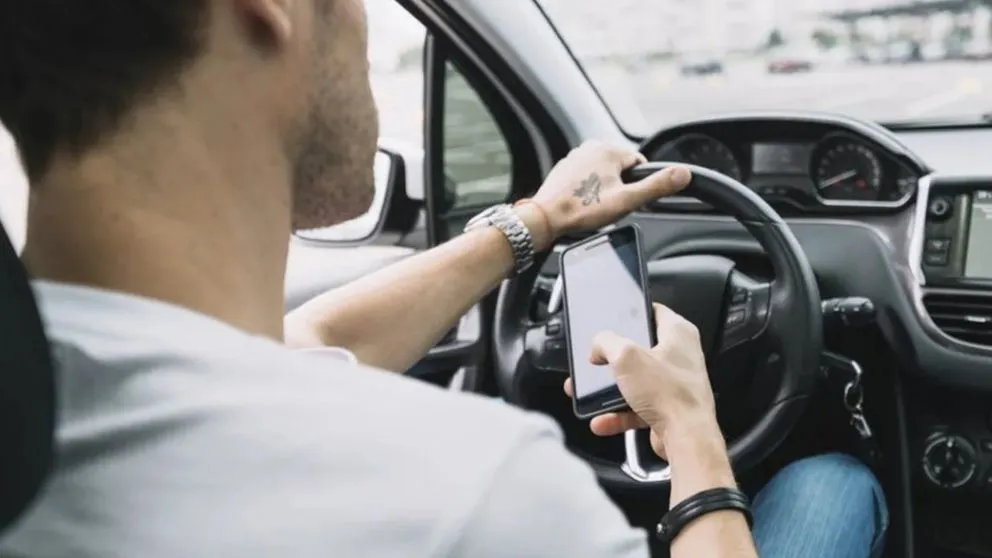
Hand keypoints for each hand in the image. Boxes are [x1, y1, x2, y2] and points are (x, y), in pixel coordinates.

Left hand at [522, 141, 690, 247]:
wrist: (545, 218)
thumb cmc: (582, 210)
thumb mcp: (627, 200)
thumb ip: (656, 186)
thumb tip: (684, 174)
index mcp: (609, 149)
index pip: (639, 165)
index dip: (638, 186)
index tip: (627, 201)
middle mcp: (590, 147)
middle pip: (621, 170)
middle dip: (619, 189)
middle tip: (607, 207)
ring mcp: (575, 157)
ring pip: (603, 175)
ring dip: (603, 191)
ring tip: (592, 207)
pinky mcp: (564, 169)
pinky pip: (585, 180)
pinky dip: (587, 192)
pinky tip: (581, 205)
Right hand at [563, 304, 718, 459]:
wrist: (686, 438)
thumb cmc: (671, 395)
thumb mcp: (626, 357)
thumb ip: (606, 343)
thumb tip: (598, 346)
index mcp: (678, 334)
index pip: (654, 311)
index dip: (632, 312)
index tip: (614, 318)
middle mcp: (679, 357)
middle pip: (640, 349)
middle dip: (614, 357)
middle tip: (598, 359)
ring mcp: (673, 384)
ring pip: (635, 381)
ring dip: (611, 390)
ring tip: (590, 394)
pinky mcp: (666, 408)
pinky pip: (636, 407)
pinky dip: (617, 414)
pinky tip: (602, 420)